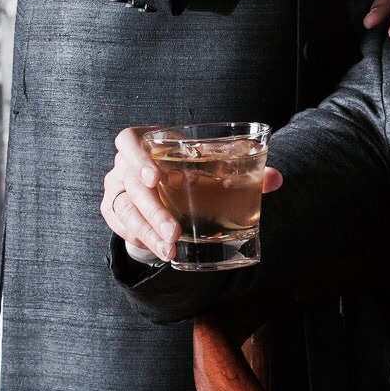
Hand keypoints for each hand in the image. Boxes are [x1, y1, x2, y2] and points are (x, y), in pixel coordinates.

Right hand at [101, 126, 283, 263]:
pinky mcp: (114, 211)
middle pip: (130, 184)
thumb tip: (275, 178)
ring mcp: (116, 188)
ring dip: (148, 232)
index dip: (138, 156)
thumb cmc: (192, 169)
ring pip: (125, 210)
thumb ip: (243, 170)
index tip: (156, 177)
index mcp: (147, 141)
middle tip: (174, 232)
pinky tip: (159, 249)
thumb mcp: (212, 165)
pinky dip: (140, 239)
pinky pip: (121, 227)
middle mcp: (125, 164)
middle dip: (153, 211)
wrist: (166, 185)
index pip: (129, 140)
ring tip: (170, 250)